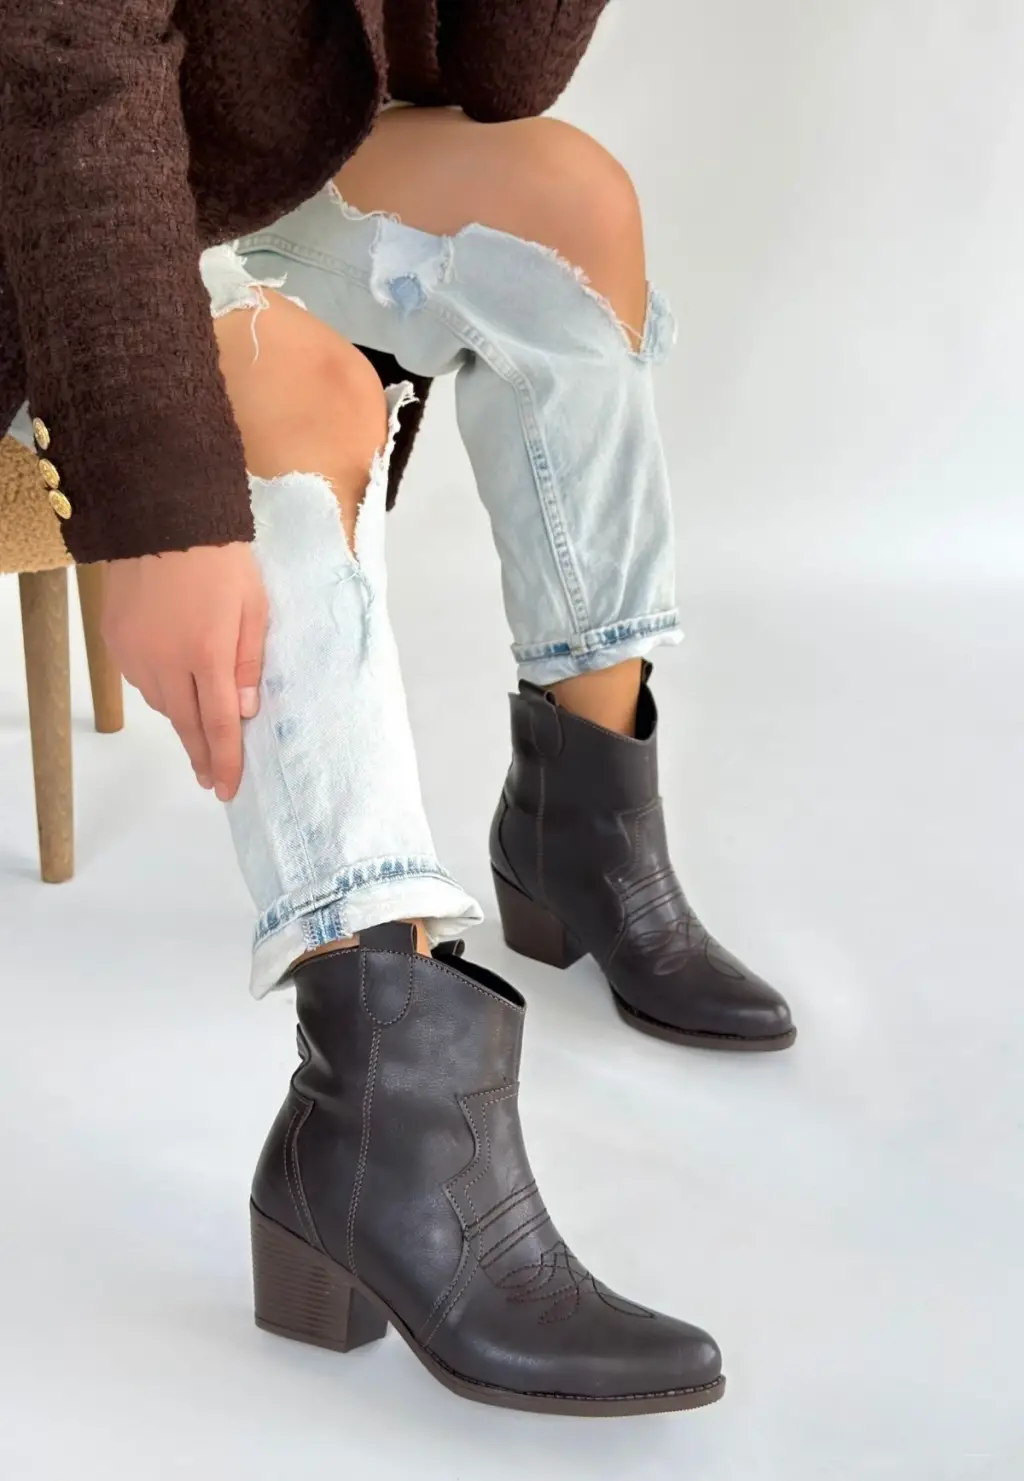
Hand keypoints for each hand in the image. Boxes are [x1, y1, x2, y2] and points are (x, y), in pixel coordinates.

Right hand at [102, 543, 267, 800]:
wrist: (161, 515)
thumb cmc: (219, 556)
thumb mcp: (254, 606)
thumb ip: (249, 661)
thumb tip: (245, 712)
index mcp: (207, 653)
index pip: (218, 723)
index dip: (225, 759)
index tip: (227, 788)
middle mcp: (165, 660)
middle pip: (185, 723)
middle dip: (201, 755)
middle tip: (210, 779)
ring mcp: (135, 651)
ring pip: (161, 703)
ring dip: (182, 722)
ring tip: (199, 736)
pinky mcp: (116, 639)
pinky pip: (140, 680)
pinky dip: (160, 692)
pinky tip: (174, 692)